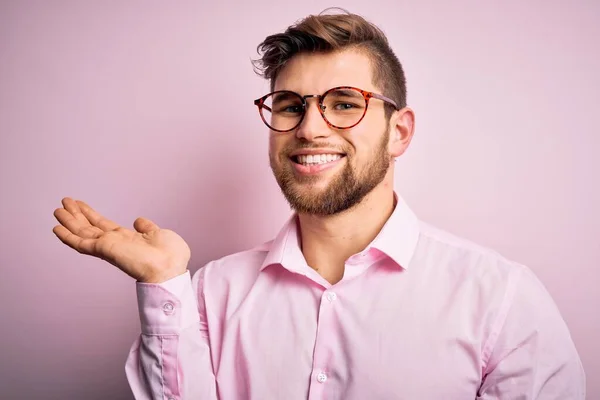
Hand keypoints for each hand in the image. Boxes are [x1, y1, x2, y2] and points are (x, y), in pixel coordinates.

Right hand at [53, 197, 189, 282]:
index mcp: (128, 239)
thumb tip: (139, 221)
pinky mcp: (104, 250)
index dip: (92, 215)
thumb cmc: (170, 256)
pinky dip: (68, 237)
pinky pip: (81, 244)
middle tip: (64, 202)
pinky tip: (57, 228)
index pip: (104, 225)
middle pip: (90, 227)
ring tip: (57, 209)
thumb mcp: (159, 234)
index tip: (81, 206)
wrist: (169, 268)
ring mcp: (109, 247)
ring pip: (83, 233)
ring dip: (69, 221)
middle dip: (77, 215)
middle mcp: (116, 243)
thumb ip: (147, 228)